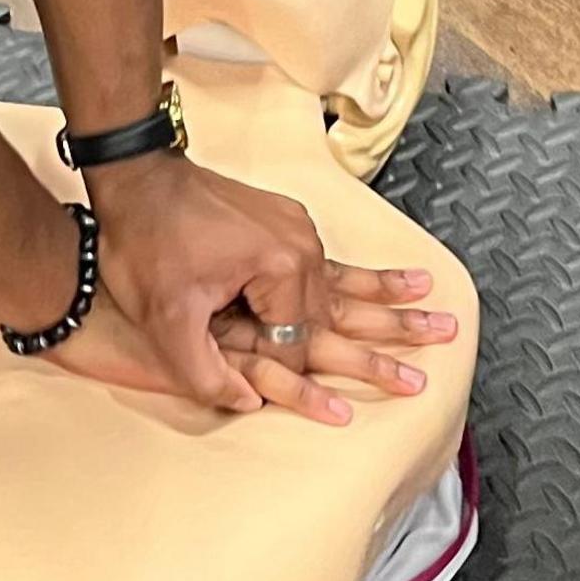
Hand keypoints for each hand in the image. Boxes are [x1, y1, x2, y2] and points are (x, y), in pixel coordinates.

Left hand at [83, 152, 446, 423]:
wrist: (138, 176)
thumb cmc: (146, 244)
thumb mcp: (164, 318)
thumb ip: (205, 371)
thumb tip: (246, 404)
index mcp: (278, 269)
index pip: (293, 347)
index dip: (280, 377)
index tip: (265, 391)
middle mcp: (300, 249)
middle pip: (342, 316)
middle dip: (386, 350)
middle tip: (428, 376)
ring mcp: (299, 234)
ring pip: (350, 287)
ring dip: (395, 309)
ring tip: (442, 322)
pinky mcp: (290, 226)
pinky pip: (337, 262)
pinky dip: (372, 277)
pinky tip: (409, 281)